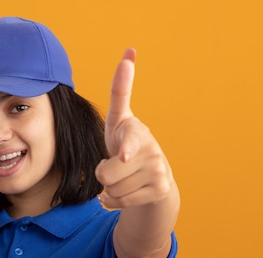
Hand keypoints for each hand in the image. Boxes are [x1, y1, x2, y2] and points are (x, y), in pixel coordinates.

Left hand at [95, 49, 173, 208]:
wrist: (153, 177)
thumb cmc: (128, 144)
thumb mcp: (119, 120)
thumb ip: (120, 90)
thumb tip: (130, 51)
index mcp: (135, 130)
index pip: (128, 137)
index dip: (124, 148)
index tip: (123, 154)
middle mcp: (150, 148)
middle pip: (104, 173)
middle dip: (102, 174)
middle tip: (115, 166)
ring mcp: (157, 170)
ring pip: (111, 189)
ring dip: (109, 188)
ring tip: (123, 178)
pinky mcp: (160, 189)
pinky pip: (120, 201)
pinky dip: (114, 201)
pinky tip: (125, 191)